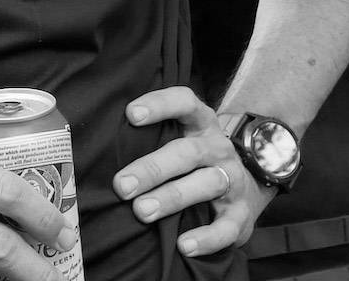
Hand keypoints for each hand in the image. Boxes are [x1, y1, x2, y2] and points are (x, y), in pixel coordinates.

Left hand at [112, 87, 274, 257]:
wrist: (246, 186)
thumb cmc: (194, 158)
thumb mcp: (180, 136)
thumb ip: (151, 136)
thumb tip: (102, 144)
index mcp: (200, 122)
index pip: (184, 102)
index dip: (159, 104)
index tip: (130, 115)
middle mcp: (218, 147)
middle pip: (187, 152)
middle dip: (153, 167)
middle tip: (122, 185)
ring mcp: (233, 179)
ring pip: (206, 184)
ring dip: (172, 198)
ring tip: (141, 211)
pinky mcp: (242, 214)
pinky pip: (227, 227)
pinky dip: (207, 238)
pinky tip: (184, 245)